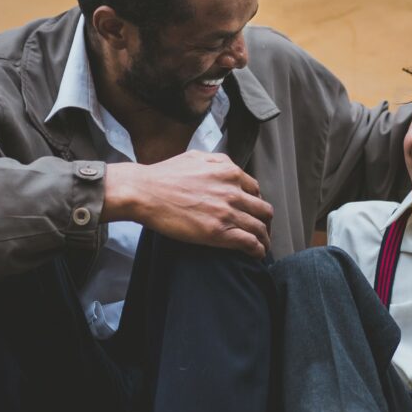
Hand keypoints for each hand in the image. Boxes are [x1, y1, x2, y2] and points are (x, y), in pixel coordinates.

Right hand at [103, 151, 272, 257]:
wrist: (145, 192)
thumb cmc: (164, 175)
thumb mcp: (196, 157)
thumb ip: (217, 161)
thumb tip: (226, 166)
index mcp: (229, 172)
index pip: (256, 191)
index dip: (256, 204)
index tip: (253, 213)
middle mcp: (233, 191)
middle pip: (263, 210)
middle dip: (265, 222)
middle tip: (261, 231)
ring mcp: (227, 212)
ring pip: (260, 228)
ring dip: (264, 239)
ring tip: (262, 246)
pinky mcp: (219, 232)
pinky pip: (250, 243)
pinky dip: (258, 250)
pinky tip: (256, 255)